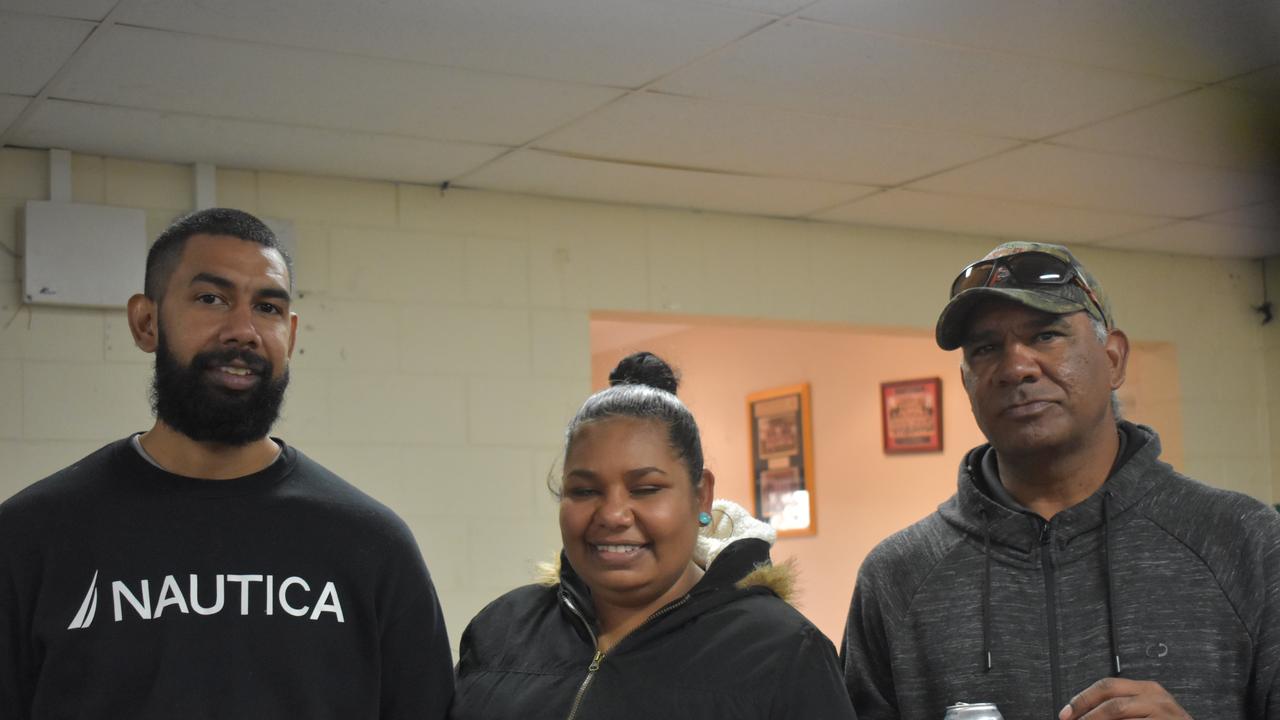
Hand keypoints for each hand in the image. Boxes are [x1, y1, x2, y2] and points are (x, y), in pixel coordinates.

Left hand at [1059, 678, 1190, 718]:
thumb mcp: (1145, 709)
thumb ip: (1120, 707)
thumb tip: (1084, 713)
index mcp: (1146, 689)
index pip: (1107, 686)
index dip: (1082, 700)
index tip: (1065, 713)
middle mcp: (1155, 698)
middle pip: (1112, 702)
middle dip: (1087, 714)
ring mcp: (1163, 714)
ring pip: (1119, 716)